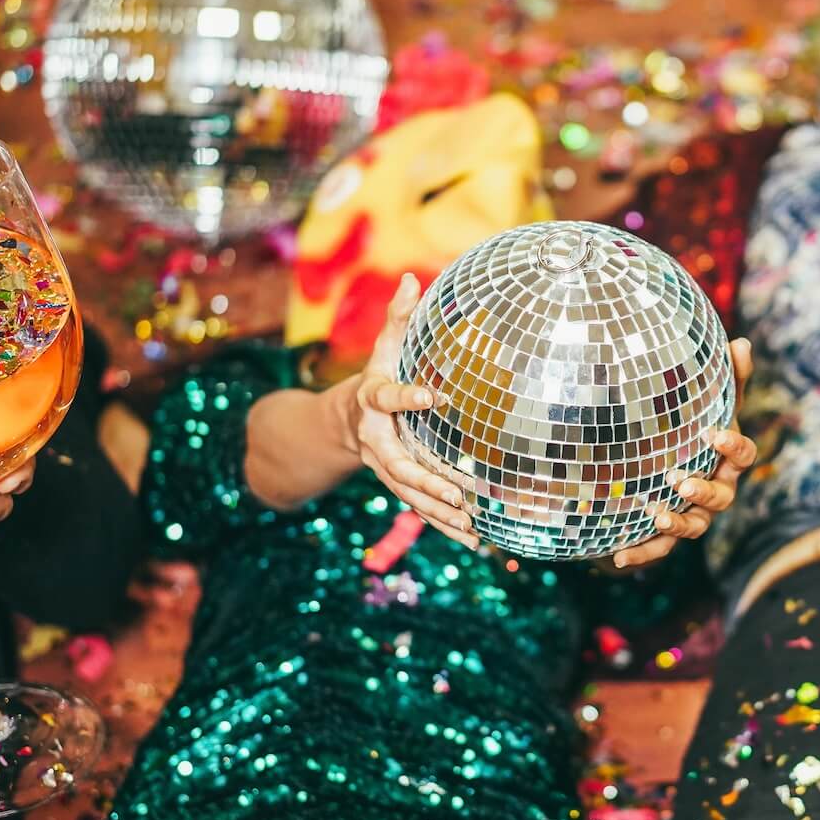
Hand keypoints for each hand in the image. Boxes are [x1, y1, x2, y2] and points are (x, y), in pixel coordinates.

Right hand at [350, 273, 478, 548]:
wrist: (343, 424)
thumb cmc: (375, 376)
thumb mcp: (383, 348)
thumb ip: (398, 319)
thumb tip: (414, 278)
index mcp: (372, 402)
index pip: (387, 398)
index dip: (407, 395)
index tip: (433, 394)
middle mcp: (376, 441)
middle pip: (400, 464)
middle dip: (430, 480)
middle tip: (461, 490)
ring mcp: (386, 469)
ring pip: (412, 495)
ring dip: (441, 513)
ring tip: (472, 524)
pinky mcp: (400, 488)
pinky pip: (422, 510)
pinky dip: (446, 527)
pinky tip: (476, 541)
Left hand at [609, 337, 758, 570]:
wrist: (662, 464)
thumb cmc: (693, 429)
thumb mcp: (708, 403)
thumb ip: (728, 378)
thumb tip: (742, 341)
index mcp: (727, 458)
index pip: (744, 455)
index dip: (733, 446)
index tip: (714, 434)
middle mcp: (716, 489)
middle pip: (722, 497)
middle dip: (703, 490)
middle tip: (679, 479)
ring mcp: (694, 515)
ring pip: (695, 526)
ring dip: (678, 522)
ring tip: (657, 514)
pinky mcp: (667, 534)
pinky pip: (659, 549)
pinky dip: (641, 553)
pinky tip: (618, 556)